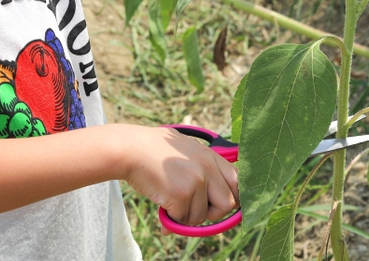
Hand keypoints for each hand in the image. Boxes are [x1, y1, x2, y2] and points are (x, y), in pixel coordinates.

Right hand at [120, 126, 238, 234]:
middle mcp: (208, 168)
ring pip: (201, 217)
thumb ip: (201, 169)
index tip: (221, 206)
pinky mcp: (181, 194)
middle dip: (213, 214)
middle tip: (194, 210)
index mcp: (211, 156)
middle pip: (228, 204)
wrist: (131, 149)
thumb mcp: (186, 150)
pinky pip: (182, 220)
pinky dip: (171, 219)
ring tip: (170, 202)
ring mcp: (196, 181)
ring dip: (185, 216)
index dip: (233, 198)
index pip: (238, 181)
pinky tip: (162, 205)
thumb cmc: (154, 149)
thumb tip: (208, 201)